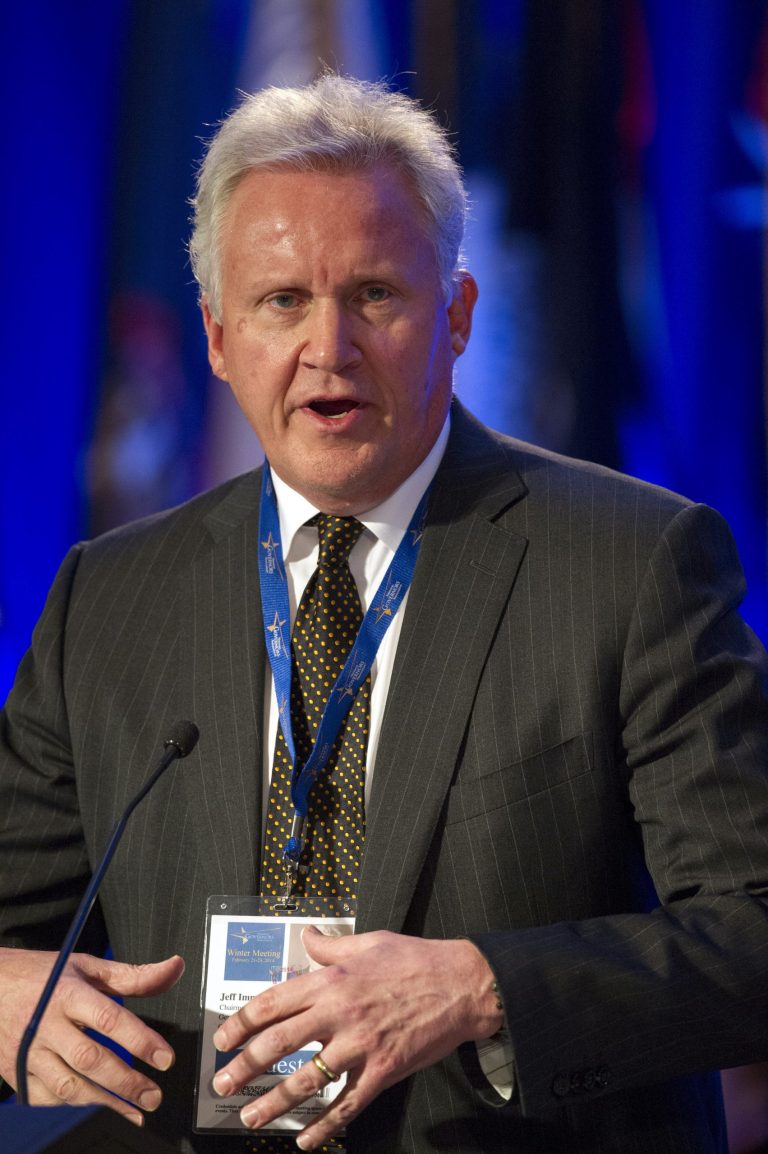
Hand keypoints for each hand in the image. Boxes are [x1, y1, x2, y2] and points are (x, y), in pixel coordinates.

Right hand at [0, 946, 183, 1124]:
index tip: (165, 1057)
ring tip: (134, 1111)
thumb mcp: (86, 967)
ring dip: (104, 1102)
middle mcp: (46, 1025)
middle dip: (126, 1081)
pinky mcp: (16, 1074)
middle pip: (90, 1058)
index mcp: (67, 993)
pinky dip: (73, 1105)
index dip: (139, 1040)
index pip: (109, 1019)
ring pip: (68, 1085)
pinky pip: (46, 1097)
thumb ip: (132, 975)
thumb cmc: (42, 976)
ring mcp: (28, 1053)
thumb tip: (173, 968)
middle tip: (154, 1095)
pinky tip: (96, 1107)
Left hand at [211, 929, 502, 1149]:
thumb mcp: (368, 942)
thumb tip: (307, 936)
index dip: (241, 1024)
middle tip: (223, 1083)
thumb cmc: (416, 959)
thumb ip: (330, 946)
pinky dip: (323, 1128)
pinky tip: (304, 1141)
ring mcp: (360, 1045)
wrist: (461, 984)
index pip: (272, 1003)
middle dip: (244, 1067)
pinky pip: (346, 1105)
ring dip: (273, 1102)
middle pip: (279, 1044)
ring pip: (306, 1080)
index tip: (224, 1040)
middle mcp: (338, 1012)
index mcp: (331, 980)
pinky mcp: (382, 1071)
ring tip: (250, 1117)